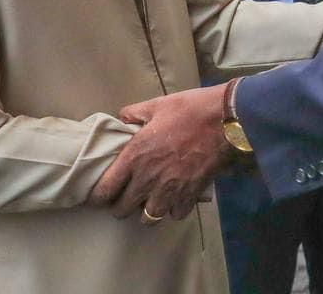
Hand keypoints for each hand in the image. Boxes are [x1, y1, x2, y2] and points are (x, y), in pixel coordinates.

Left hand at [88, 84, 233, 222]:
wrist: (224, 120)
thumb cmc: (188, 109)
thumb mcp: (156, 105)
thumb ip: (133, 113)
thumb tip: (121, 118)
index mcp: (134, 156)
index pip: (105, 190)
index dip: (98, 196)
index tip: (100, 195)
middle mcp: (147, 179)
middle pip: (122, 210)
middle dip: (121, 206)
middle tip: (126, 196)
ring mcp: (169, 190)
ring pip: (148, 218)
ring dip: (147, 211)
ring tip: (151, 200)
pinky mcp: (190, 196)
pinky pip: (175, 214)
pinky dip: (174, 209)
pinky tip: (175, 197)